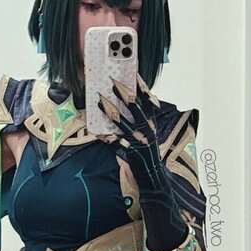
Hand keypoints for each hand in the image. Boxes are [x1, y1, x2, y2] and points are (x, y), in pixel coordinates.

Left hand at [97, 74, 170, 200]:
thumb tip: (129, 104)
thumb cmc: (148, 153)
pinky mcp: (130, 152)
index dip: (142, 87)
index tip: (134, 74)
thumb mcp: (149, 133)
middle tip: (112, 82)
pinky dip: (106, 136)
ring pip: (122, 122)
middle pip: (135, 107)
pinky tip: (97, 130)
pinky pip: (115, 142)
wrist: (153, 177)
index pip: (149, 101)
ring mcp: (138, 141)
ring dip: (109, 110)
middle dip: (123, 93)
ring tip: (99, 101)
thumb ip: (142, 120)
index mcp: (152, 123)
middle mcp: (147, 130)